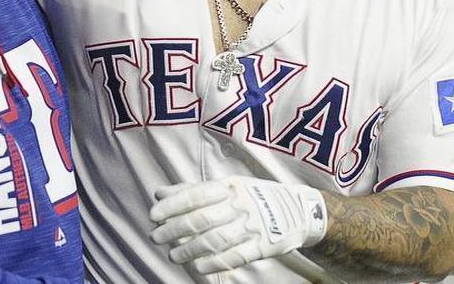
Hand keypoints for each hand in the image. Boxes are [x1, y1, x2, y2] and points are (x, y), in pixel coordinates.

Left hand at [150, 176, 327, 274]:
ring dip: (190, 249)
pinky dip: (214, 263)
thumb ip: (193, 190)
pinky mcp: (264, 246)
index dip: (172, 205)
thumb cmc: (255, 197)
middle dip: (174, 229)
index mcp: (230, 186)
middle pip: (202, 219)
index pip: (196, 194)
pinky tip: (198, 267)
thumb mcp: (228, 186)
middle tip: (156, 237)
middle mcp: (241, 204)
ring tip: (173, 255)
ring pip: (215, 240)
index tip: (153, 215)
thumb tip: (160, 192)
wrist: (300, 210)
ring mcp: (253, 226)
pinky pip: (236, 256)